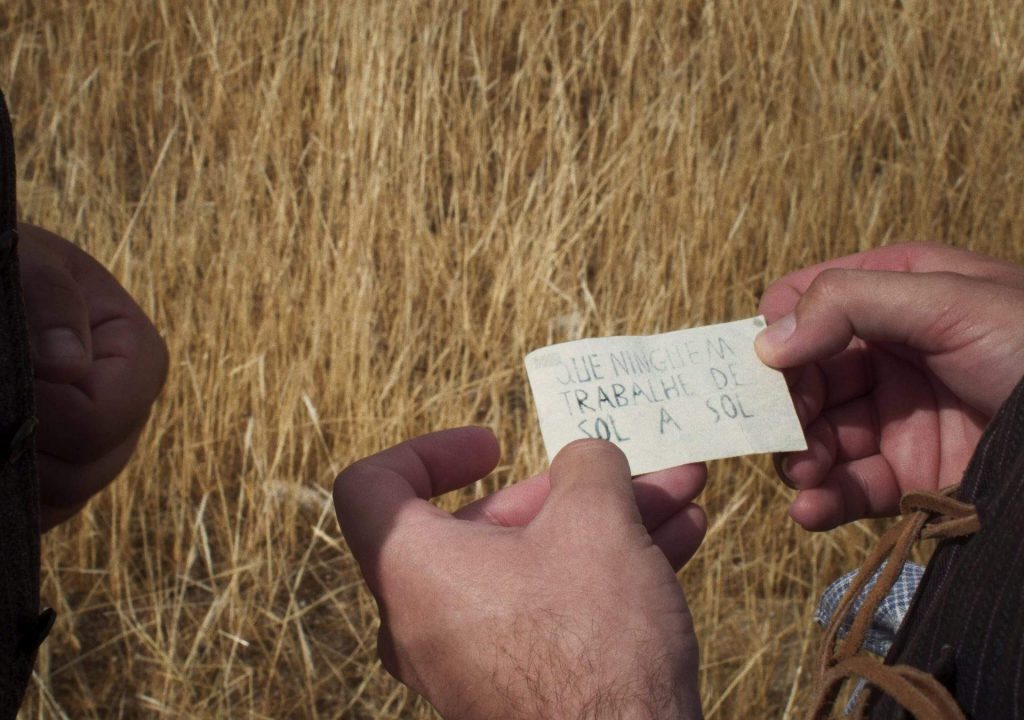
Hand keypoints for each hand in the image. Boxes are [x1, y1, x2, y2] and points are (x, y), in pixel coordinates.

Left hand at [18, 224, 167, 529]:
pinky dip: (14, 494)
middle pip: (86, 470)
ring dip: (12, 469)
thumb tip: (67, 365)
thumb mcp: (27, 262)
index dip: (41, 411)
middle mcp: (131, 412)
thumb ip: (49, 298)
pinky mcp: (69, 472)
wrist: (4, 290)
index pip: (100, 418)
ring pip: (66, 496)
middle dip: (22, 442)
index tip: (4, 372)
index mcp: (139, 357)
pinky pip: (49, 511)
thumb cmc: (10, 269)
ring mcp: (102, 449)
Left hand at [334, 427, 706, 718]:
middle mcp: (428, 617)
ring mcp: (473, 659)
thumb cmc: (591, 642)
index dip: (427, 452)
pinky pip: (552, 608)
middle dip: (569, 490)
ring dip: (606, 525)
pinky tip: (678, 541)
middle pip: (483, 524)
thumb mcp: (595, 522)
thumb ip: (586, 467)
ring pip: (534, 564)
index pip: (371, 488)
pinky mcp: (519, 688)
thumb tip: (586, 461)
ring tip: (676, 493)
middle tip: (626, 468)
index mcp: (413, 568)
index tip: (492, 446)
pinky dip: (604, 571)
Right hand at [755, 243, 1023, 530]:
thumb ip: (851, 303)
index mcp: (892, 294)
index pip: (804, 306)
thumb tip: (766, 341)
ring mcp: (894, 417)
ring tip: (804, 475)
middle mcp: (885, 353)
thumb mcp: (950, 301)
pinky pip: (847, 488)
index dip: (777, 334)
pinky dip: (821, 501)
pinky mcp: (908, 475)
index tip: (768, 367)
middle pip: (799, 376)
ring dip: (797, 457)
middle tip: (782, 432)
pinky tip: (811, 510)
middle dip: (783, 406)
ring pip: (816, 435)